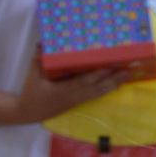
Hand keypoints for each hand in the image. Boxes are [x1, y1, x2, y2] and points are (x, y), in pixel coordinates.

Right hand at [14, 51, 128, 123]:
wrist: (28, 112)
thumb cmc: (31, 92)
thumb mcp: (32, 75)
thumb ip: (38, 60)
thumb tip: (41, 43)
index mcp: (62, 90)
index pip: (82, 82)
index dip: (95, 77)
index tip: (108, 69)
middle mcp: (73, 96)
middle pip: (96, 88)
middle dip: (112, 80)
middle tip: (127, 72)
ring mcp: (77, 101)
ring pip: (98, 93)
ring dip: (113, 85)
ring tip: (126, 77)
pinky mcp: (77, 103)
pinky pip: (95, 96)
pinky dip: (106, 90)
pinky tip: (115, 85)